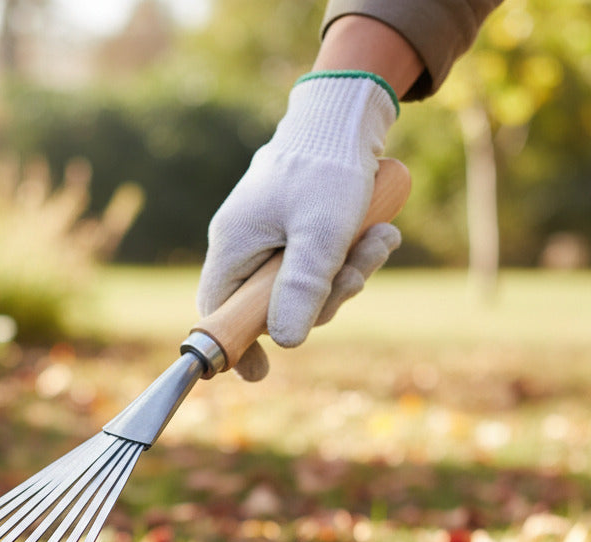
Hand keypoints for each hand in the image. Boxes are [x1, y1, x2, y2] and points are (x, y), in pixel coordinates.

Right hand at [197, 73, 400, 377]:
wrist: (346, 109)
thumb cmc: (328, 166)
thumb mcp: (320, 232)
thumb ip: (302, 287)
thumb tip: (287, 341)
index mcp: (232, 247)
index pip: (219, 312)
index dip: (236, 346)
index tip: (260, 372)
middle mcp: (245, 246)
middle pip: (271, 305)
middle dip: (322, 300)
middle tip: (358, 277)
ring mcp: (270, 237)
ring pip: (302, 285)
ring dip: (346, 274)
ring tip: (382, 238)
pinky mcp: (296, 228)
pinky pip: (318, 263)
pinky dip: (349, 256)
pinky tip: (380, 232)